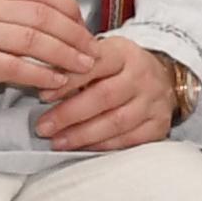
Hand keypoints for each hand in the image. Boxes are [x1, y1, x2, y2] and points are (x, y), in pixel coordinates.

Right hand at [0, 0, 110, 95]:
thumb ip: (12, 7)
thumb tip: (58, 18)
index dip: (68, 6)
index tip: (83, 22)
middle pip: (43, 17)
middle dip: (74, 34)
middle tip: (92, 50)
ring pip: (33, 41)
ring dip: (64, 54)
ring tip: (83, 67)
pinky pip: (16, 68)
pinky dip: (41, 75)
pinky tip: (57, 82)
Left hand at [39, 33, 178, 152]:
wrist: (162, 78)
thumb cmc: (120, 68)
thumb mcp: (100, 55)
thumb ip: (74, 65)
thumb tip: (40, 79)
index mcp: (124, 52)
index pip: (95, 64)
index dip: (68, 81)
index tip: (43, 95)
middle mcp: (142, 75)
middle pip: (104, 96)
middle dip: (69, 114)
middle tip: (44, 127)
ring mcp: (153, 102)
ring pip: (116, 122)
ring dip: (83, 135)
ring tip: (58, 141)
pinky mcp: (158, 125)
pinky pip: (128, 140)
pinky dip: (102, 146)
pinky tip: (82, 148)